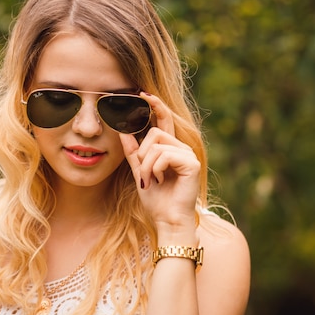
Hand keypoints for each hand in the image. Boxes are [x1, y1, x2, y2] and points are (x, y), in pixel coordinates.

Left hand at [120, 93, 200, 242]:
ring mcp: (188, 154)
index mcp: (171, 149)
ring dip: (147, 166)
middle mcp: (182, 148)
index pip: (163, 120)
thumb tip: (122, 130)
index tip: (142, 93)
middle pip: (154, 132)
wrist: (168, 221)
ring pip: (156, 145)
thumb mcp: (140, 172)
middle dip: (142, 154)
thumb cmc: (156, 200)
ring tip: (151, 181)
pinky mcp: (191, 163)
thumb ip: (133, 152)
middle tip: (145, 176)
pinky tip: (160, 181)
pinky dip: (156, 169)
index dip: (155, 105)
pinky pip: (164, 155)